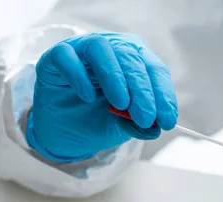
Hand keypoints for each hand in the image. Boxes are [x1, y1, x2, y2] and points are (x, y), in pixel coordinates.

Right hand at [27, 32, 177, 161]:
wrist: (65, 131)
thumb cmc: (98, 119)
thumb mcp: (123, 126)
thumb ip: (138, 124)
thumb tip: (155, 127)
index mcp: (134, 60)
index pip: (154, 69)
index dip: (163, 94)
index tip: (167, 121)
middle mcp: (111, 48)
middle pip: (130, 58)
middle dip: (142, 90)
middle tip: (146, 118)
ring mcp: (81, 50)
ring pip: (100, 48)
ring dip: (114, 77)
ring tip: (121, 105)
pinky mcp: (55, 57)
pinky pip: (66, 56)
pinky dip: (78, 75)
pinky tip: (87, 97)